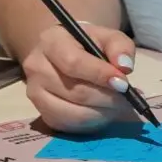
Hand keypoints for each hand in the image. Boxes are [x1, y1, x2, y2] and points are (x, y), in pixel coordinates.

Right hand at [21, 22, 138, 133]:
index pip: (73, 63)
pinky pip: (70, 125)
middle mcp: (36, 67)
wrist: (67, 54)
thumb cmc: (89, 44)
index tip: (123, 83)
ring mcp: (35, 94)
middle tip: (126, 97)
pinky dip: (92, 122)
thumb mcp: (108, 37)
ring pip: (72, 112)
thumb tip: (124, 68)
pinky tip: (104, 111)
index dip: (100, 75)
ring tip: (118, 104)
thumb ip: (120, 47)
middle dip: (106, 97)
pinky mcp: (43, 114)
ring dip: (101, 112)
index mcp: (51, 41)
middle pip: (74, 91)